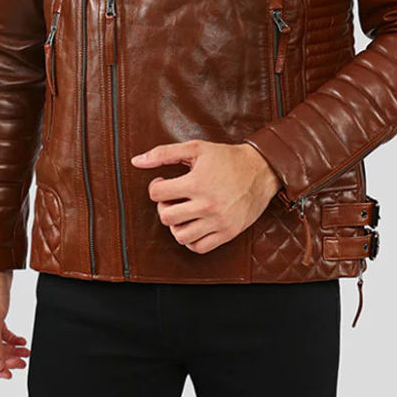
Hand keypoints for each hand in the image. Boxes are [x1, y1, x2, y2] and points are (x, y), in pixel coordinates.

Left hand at [130, 140, 282, 253]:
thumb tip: (135, 161)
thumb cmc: (226, 158)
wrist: (261, 170)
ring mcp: (218, 221)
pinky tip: (193, 223)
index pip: (157, 193)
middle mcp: (207, 205)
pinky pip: (198, 247)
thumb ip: (163, 153)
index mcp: (197, 182)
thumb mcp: (196, 148)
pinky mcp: (227, 233)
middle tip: (173, 198)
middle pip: (166, 217)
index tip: (164, 182)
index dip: (156, 186)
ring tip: (183, 211)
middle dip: (164, 206)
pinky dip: (190, 239)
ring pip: (180, 236)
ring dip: (176, 224)